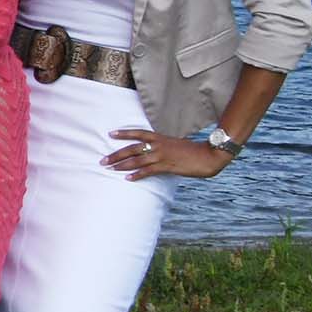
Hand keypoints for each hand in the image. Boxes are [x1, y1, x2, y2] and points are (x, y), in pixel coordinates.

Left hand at [107, 127, 232, 180]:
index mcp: (161, 138)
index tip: (111, 134)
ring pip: (137, 160)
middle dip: (116, 154)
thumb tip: (153, 152)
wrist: (209, 155)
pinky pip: (149, 171)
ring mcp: (162, 156)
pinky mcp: (167, 166)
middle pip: (132, 148)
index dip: (124, 133)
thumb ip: (163, 147)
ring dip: (122, 165)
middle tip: (102, 160)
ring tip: (110, 169)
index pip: (139, 133)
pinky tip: (128, 178)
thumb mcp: (176, 144)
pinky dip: (137, 175)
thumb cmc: (194, 151)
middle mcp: (159, 145)